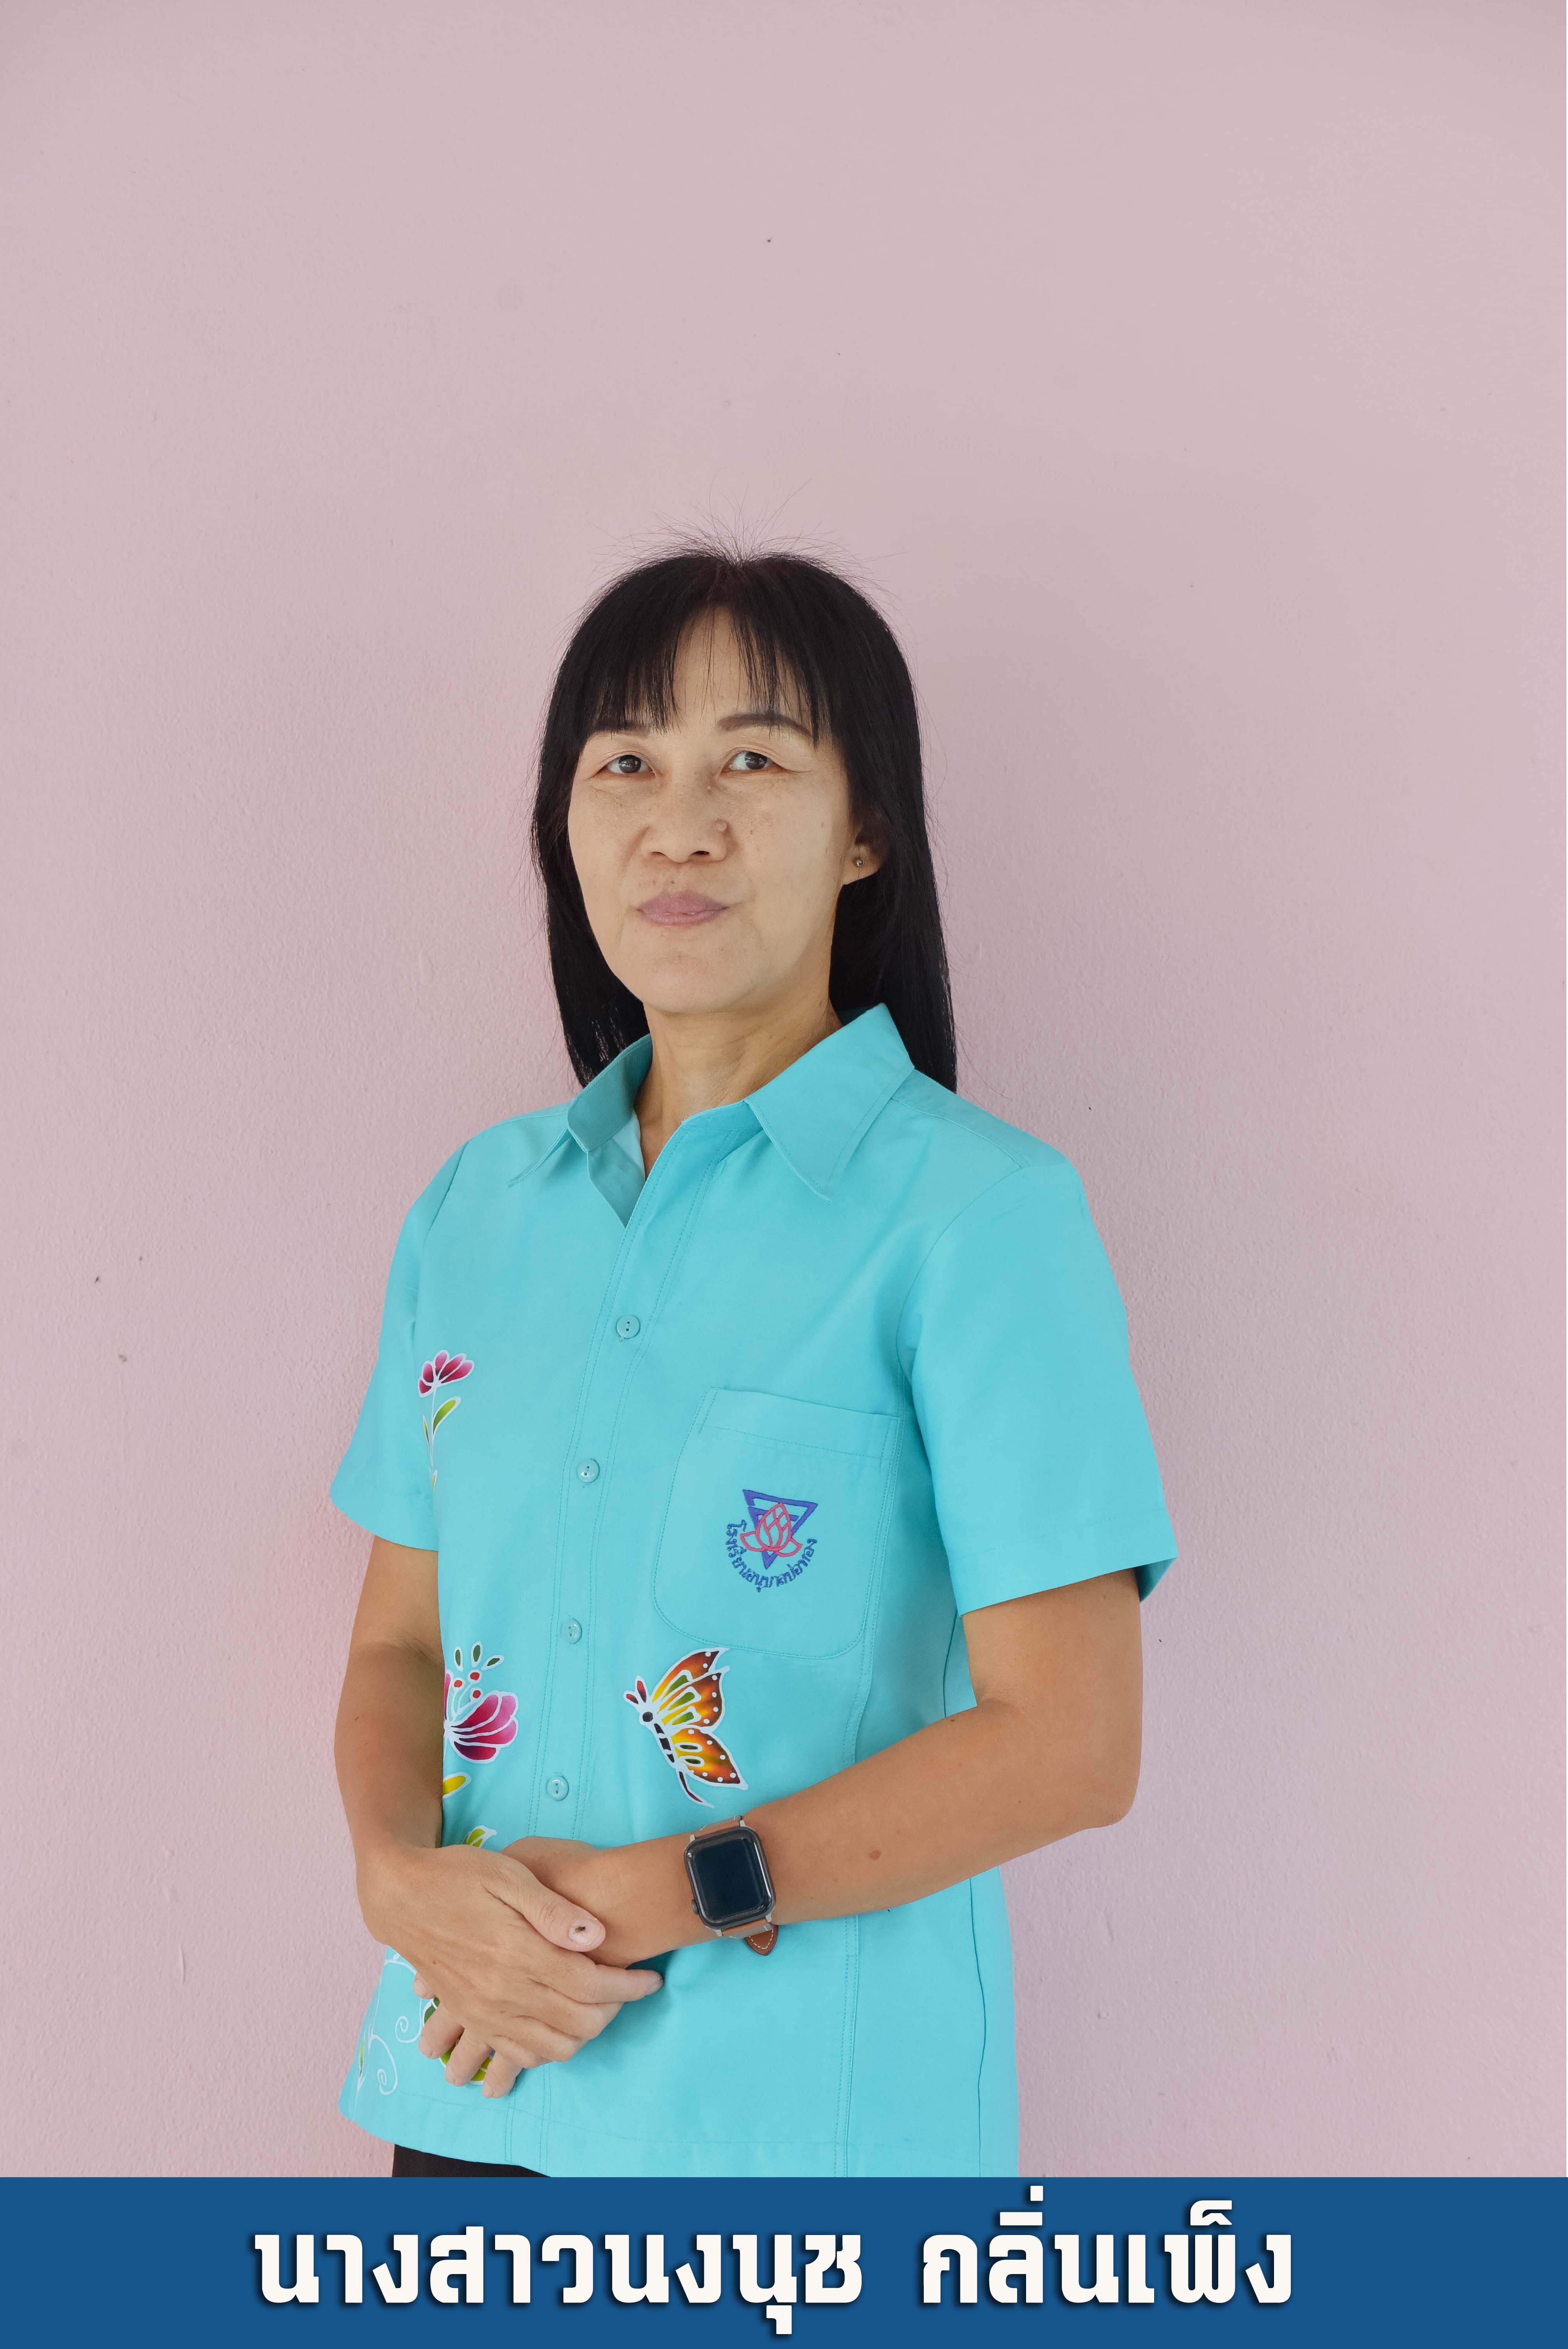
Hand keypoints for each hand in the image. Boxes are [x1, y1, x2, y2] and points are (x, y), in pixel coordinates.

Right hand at [359, 1839, 661, 2098]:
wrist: (400, 1896)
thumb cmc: (457, 1876)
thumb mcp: (508, 1875)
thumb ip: (553, 1910)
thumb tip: (597, 1934)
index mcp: (519, 1954)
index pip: (591, 1985)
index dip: (629, 1986)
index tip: (651, 1979)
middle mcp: (503, 1991)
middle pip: (578, 2022)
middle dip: (613, 2010)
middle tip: (626, 1987)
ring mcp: (485, 2011)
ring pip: (551, 2048)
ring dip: (584, 2034)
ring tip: (598, 2006)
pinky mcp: (471, 2017)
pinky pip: (517, 2053)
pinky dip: (546, 2050)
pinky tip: (559, 2026)